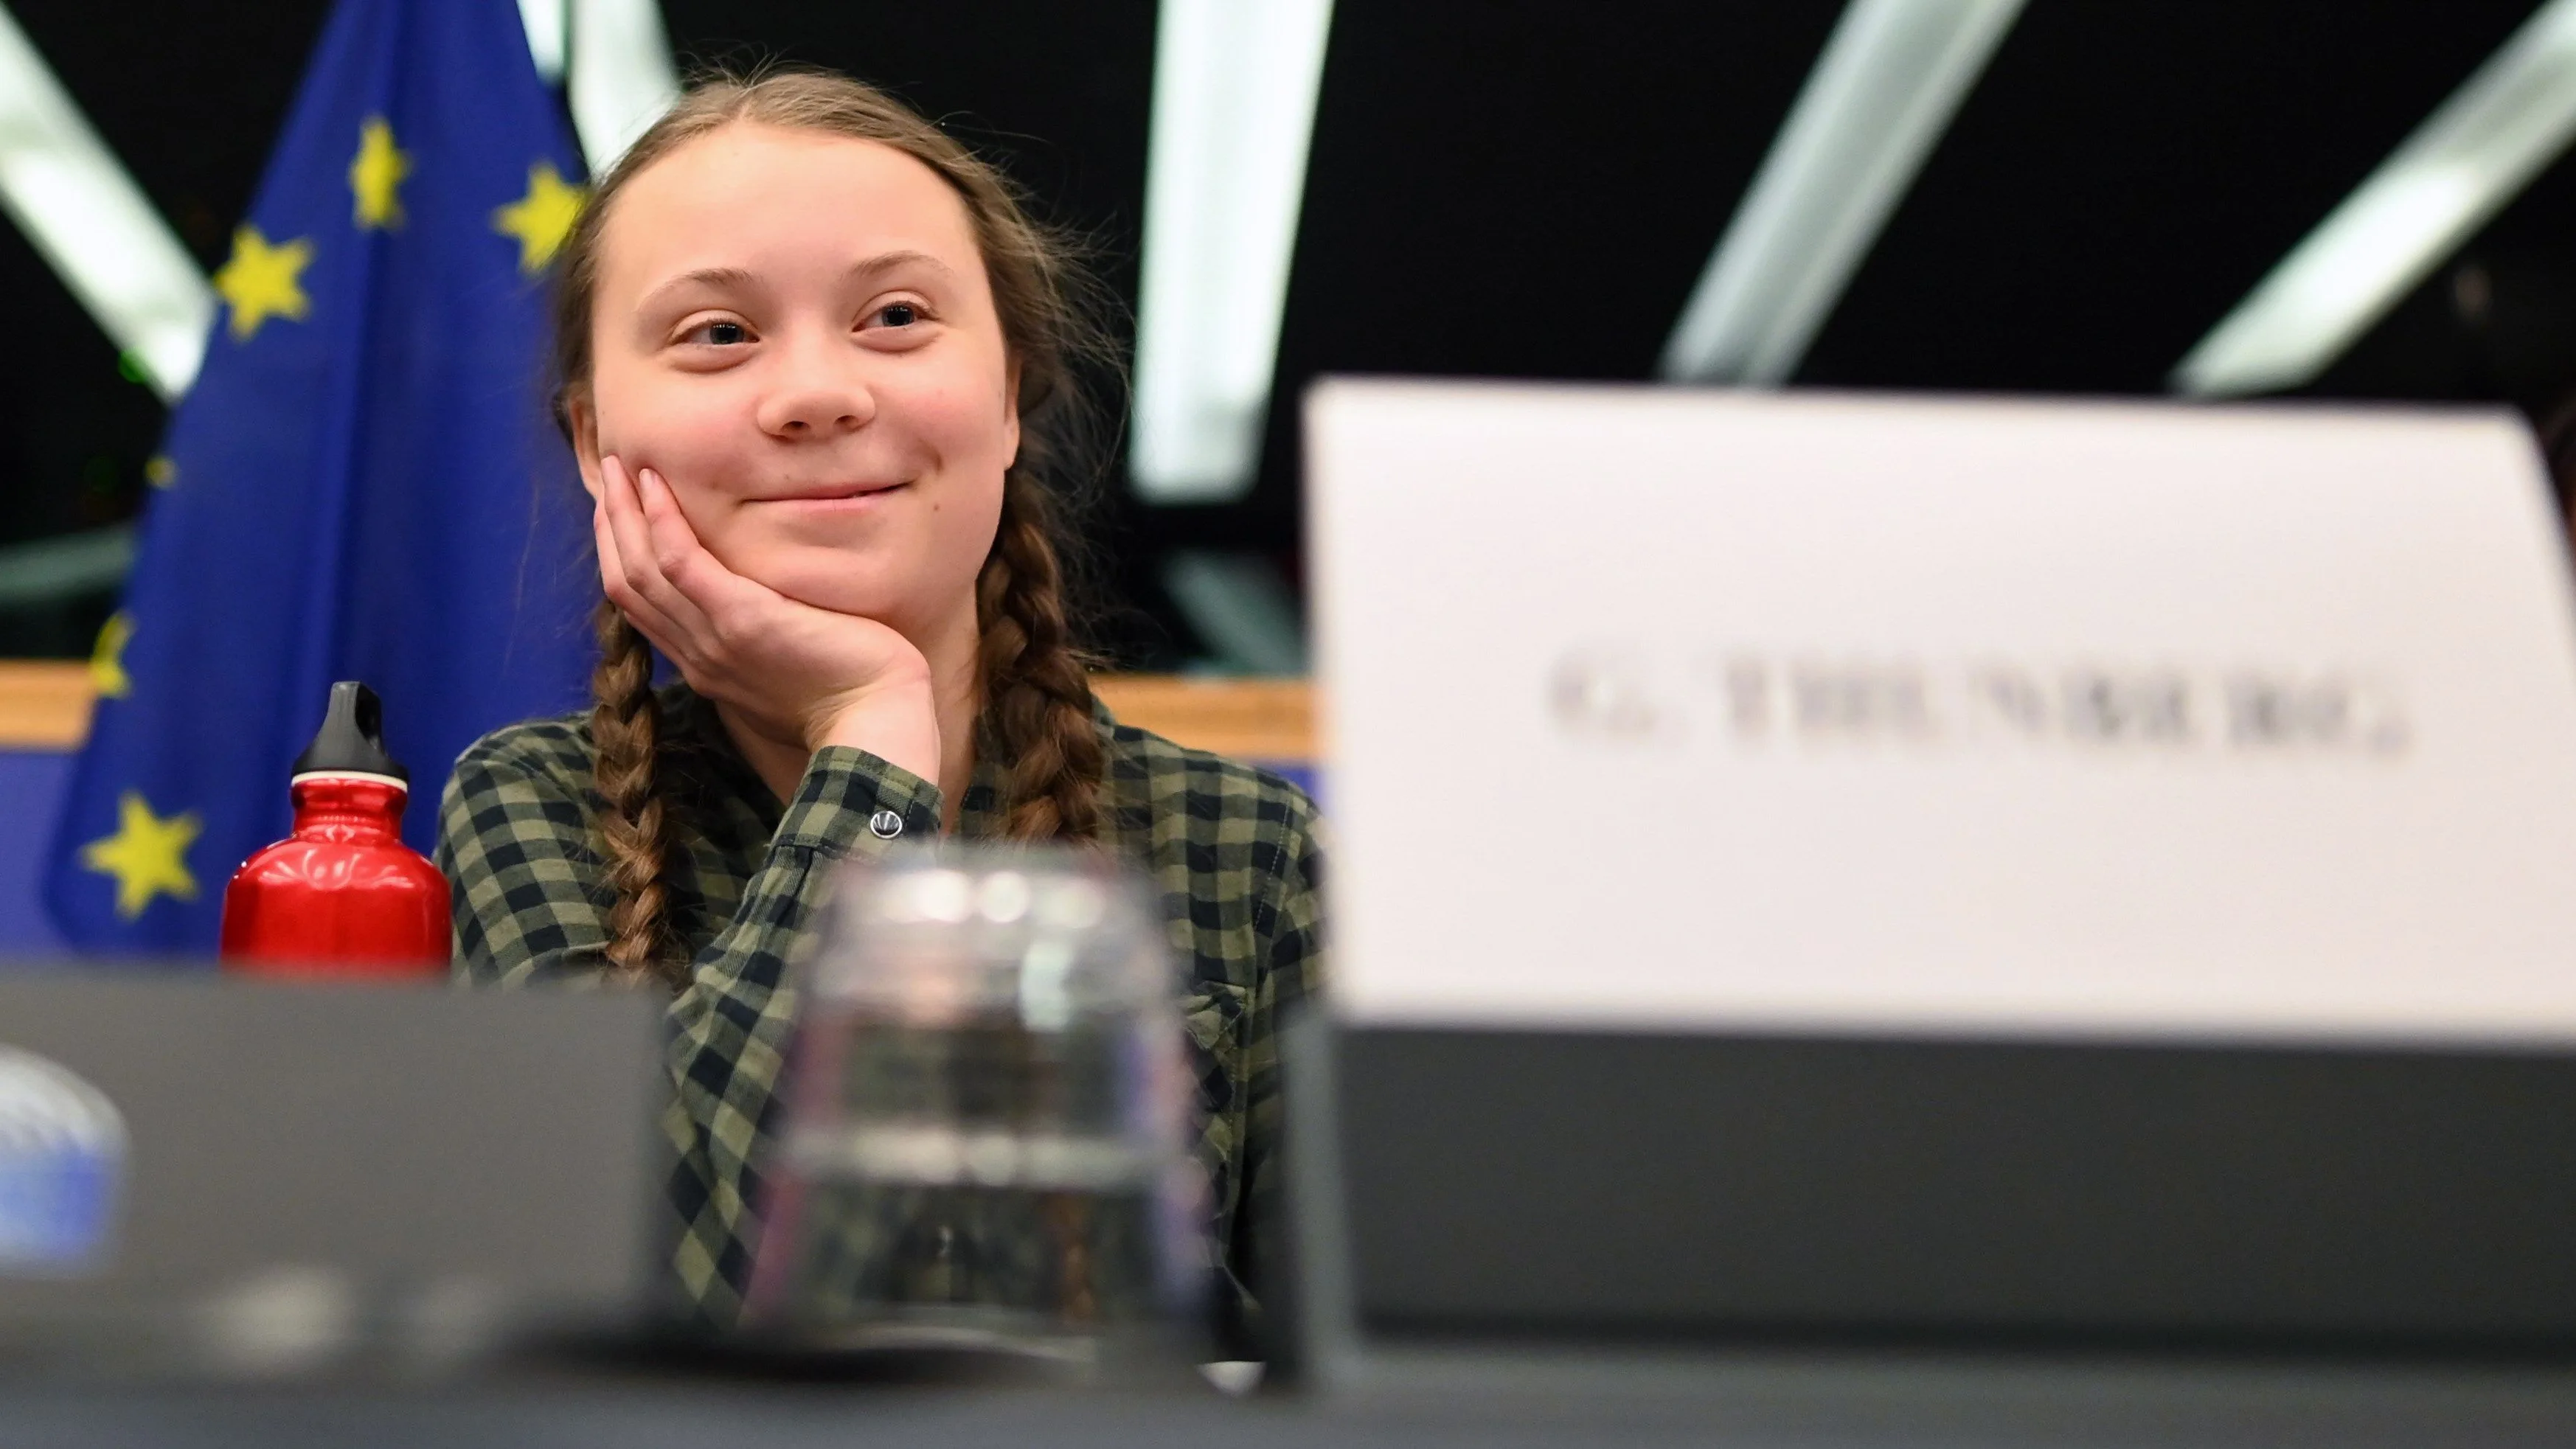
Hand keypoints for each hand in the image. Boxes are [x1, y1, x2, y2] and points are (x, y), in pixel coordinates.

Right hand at [592, 453, 939, 781]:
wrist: (876, 724)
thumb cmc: (854, 697)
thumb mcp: (793, 668)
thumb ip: (766, 640)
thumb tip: (771, 607)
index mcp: (708, 666)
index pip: (645, 606)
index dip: (625, 555)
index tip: (621, 512)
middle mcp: (698, 655)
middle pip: (629, 584)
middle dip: (613, 527)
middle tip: (609, 475)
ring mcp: (714, 639)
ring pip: (641, 571)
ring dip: (624, 514)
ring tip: (620, 466)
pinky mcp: (741, 621)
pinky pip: (682, 565)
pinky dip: (661, 522)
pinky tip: (654, 486)